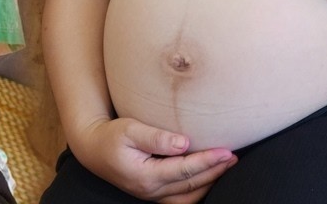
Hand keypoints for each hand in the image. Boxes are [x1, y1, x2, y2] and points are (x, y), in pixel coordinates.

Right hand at [75, 117, 236, 202]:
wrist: (93, 149)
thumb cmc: (111, 136)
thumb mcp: (129, 129)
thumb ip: (156, 137)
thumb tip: (184, 143)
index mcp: (145, 175)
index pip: (184, 171)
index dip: (207, 161)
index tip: (226, 151)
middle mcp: (151, 190)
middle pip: (191, 185)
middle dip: (215, 172)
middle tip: (233, 157)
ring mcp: (152, 195)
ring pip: (189, 197)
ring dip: (210, 183)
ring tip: (226, 167)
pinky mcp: (153, 194)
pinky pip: (182, 198)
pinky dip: (198, 190)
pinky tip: (208, 177)